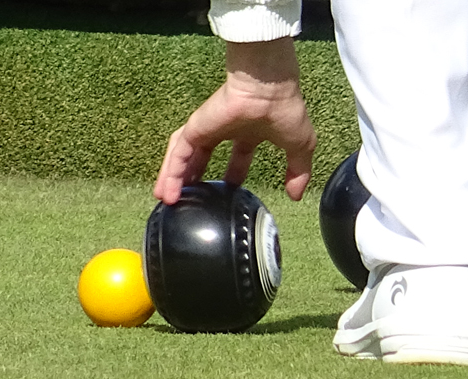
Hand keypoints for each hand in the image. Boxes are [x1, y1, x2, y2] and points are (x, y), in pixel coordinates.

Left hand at [154, 37, 316, 204]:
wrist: (269, 88)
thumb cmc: (285, 108)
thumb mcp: (299, 146)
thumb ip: (298, 171)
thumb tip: (296, 195)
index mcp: (250, 131)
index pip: (238, 156)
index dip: (233, 175)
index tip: (229, 192)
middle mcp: (226, 129)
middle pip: (204, 157)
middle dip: (196, 177)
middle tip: (190, 199)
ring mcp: (208, 128)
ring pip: (185, 157)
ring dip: (176, 179)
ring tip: (169, 201)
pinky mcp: (196, 129)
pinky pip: (178, 155)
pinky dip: (171, 175)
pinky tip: (168, 195)